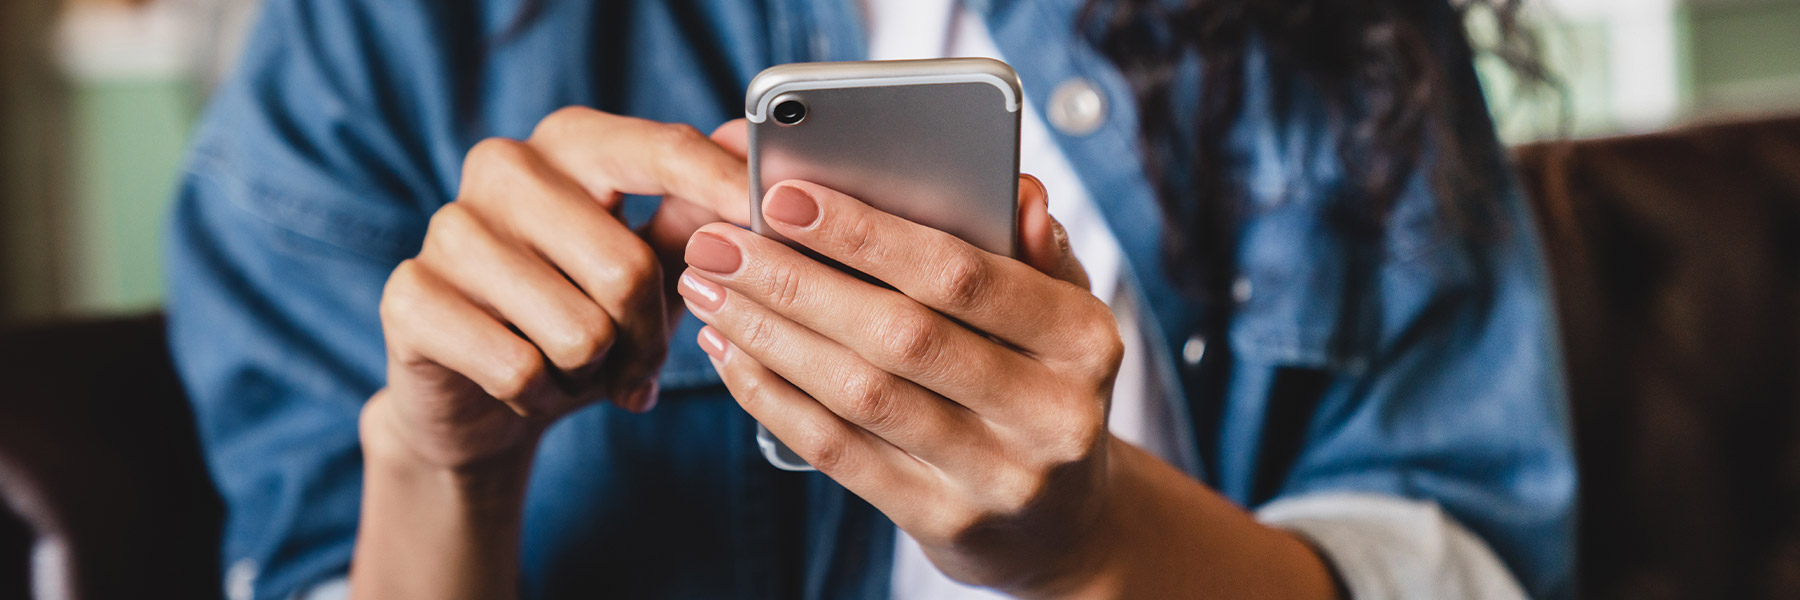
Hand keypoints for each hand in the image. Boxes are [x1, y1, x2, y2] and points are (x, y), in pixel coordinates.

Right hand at [369, 109, 750, 470]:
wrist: (478, 398)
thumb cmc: (579, 317)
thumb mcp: (649, 268)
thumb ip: (693, 216)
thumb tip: (744, 151)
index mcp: (571, 142)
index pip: (660, 150)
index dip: (721, 186)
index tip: (771, 217)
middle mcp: (504, 167)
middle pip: (628, 268)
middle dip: (647, 338)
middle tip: (636, 363)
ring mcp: (449, 227)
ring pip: (578, 330)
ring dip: (593, 373)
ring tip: (574, 368)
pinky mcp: (410, 296)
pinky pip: (519, 369)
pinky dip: (541, 397)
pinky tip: (527, 386)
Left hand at [679, 176, 1125, 593]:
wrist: (1062, 524)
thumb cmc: (1042, 384)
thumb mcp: (1062, 313)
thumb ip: (1034, 249)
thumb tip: (1017, 191)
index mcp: (1085, 340)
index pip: (965, 276)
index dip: (868, 234)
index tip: (784, 196)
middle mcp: (1050, 413)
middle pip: (901, 335)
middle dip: (796, 281)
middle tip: (719, 242)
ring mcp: (996, 477)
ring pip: (861, 395)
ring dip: (769, 335)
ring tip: (709, 289)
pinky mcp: (943, 522)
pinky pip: (840, 452)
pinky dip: (773, 397)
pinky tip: (731, 354)